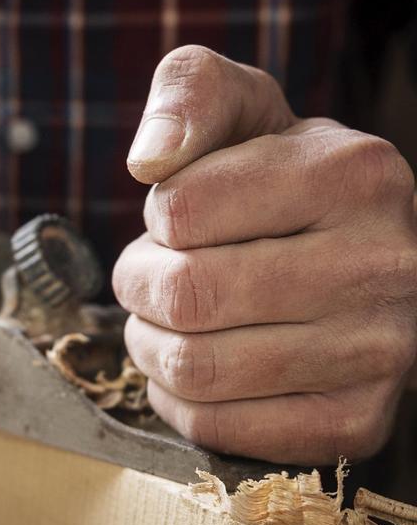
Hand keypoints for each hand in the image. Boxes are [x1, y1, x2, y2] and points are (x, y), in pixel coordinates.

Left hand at [112, 45, 416, 463]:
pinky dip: (179, 402)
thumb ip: (192, 94)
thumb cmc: (283, 183)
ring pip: (195, 368)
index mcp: (354, 173)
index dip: (156, 219)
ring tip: (166, 322)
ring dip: (151, 345)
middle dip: (140, 285)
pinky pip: (218, 429)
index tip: (177, 220)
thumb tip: (149, 160)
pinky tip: (197, 368)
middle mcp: (384, 264)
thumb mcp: (247, 110)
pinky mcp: (355, 422)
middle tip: (151, 278)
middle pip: (186, 295)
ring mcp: (380, 352)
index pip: (181, 210)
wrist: (361, 263)